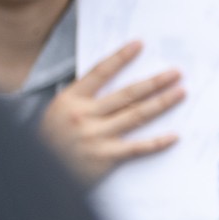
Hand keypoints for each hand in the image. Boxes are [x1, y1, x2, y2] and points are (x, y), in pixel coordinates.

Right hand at [39, 40, 183, 184]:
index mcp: (71, 99)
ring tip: (180, 93)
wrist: (37, 174)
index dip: (121, 57)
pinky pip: (137, 147)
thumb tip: (119, 88)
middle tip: (176, 73)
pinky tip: (174, 136)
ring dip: (162, 103)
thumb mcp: (59, 112)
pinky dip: (157, 142)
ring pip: (137, 115)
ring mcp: (95, 136)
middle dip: (155, 82)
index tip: (139, 44)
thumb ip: (84, 100)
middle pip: (127, 93)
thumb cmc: (50, 141)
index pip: (100, 72)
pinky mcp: (105, 157)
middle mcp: (84, 114)